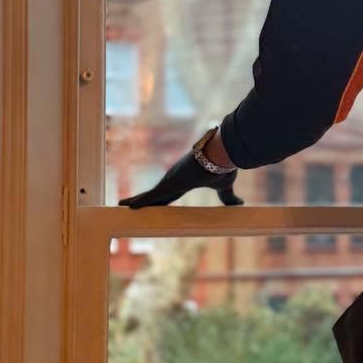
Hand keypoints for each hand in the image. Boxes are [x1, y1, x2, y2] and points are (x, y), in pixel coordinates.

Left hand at [119, 150, 243, 209]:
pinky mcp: (168, 184)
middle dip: (144, 200)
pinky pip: (150, 196)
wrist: (220, 156)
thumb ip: (229, 197)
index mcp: (186, 181)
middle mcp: (175, 179)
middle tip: (131, 205)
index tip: (156, 204)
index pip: (171, 193)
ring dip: (135, 200)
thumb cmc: (223, 167)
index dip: (162, 199)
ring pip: (149, 195)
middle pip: (156, 194)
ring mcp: (170, 181)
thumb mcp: (225, 187)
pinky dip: (138, 201)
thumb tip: (240, 205)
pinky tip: (126, 206)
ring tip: (121, 205)